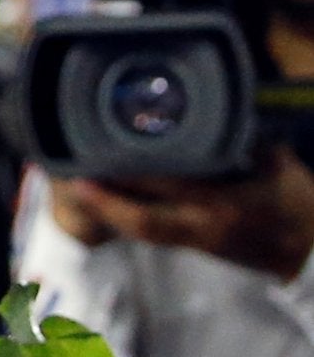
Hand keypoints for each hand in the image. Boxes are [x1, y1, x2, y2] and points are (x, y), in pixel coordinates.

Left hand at [55, 146, 313, 280]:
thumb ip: (250, 136)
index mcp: (224, 205)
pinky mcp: (195, 245)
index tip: (95, 160)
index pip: (166, 189)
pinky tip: (102, 199)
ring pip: (140, 231)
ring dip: (107, 210)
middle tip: (67, 175)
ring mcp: (197, 240)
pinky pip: (151, 233)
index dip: (128, 177)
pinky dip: (124, 216)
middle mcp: (204, 226)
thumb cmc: (299, 206)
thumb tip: (230, 100)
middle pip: (140, 219)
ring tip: (75, 186)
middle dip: (102, 199)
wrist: (313, 255)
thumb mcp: (280, 166)